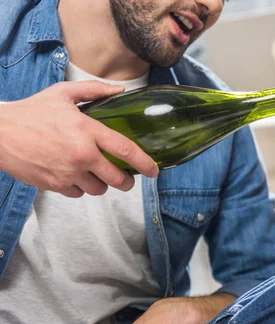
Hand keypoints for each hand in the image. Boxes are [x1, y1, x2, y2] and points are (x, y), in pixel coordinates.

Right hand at [0, 81, 158, 197]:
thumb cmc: (31, 111)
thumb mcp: (63, 94)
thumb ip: (94, 90)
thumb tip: (119, 90)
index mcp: (87, 131)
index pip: (126, 150)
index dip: (145, 163)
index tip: (155, 170)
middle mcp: (82, 154)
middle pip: (117, 179)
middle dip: (127, 182)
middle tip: (127, 179)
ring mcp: (68, 172)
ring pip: (98, 190)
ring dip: (102, 185)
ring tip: (97, 175)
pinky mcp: (54, 185)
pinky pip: (77, 194)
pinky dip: (80, 188)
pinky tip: (75, 176)